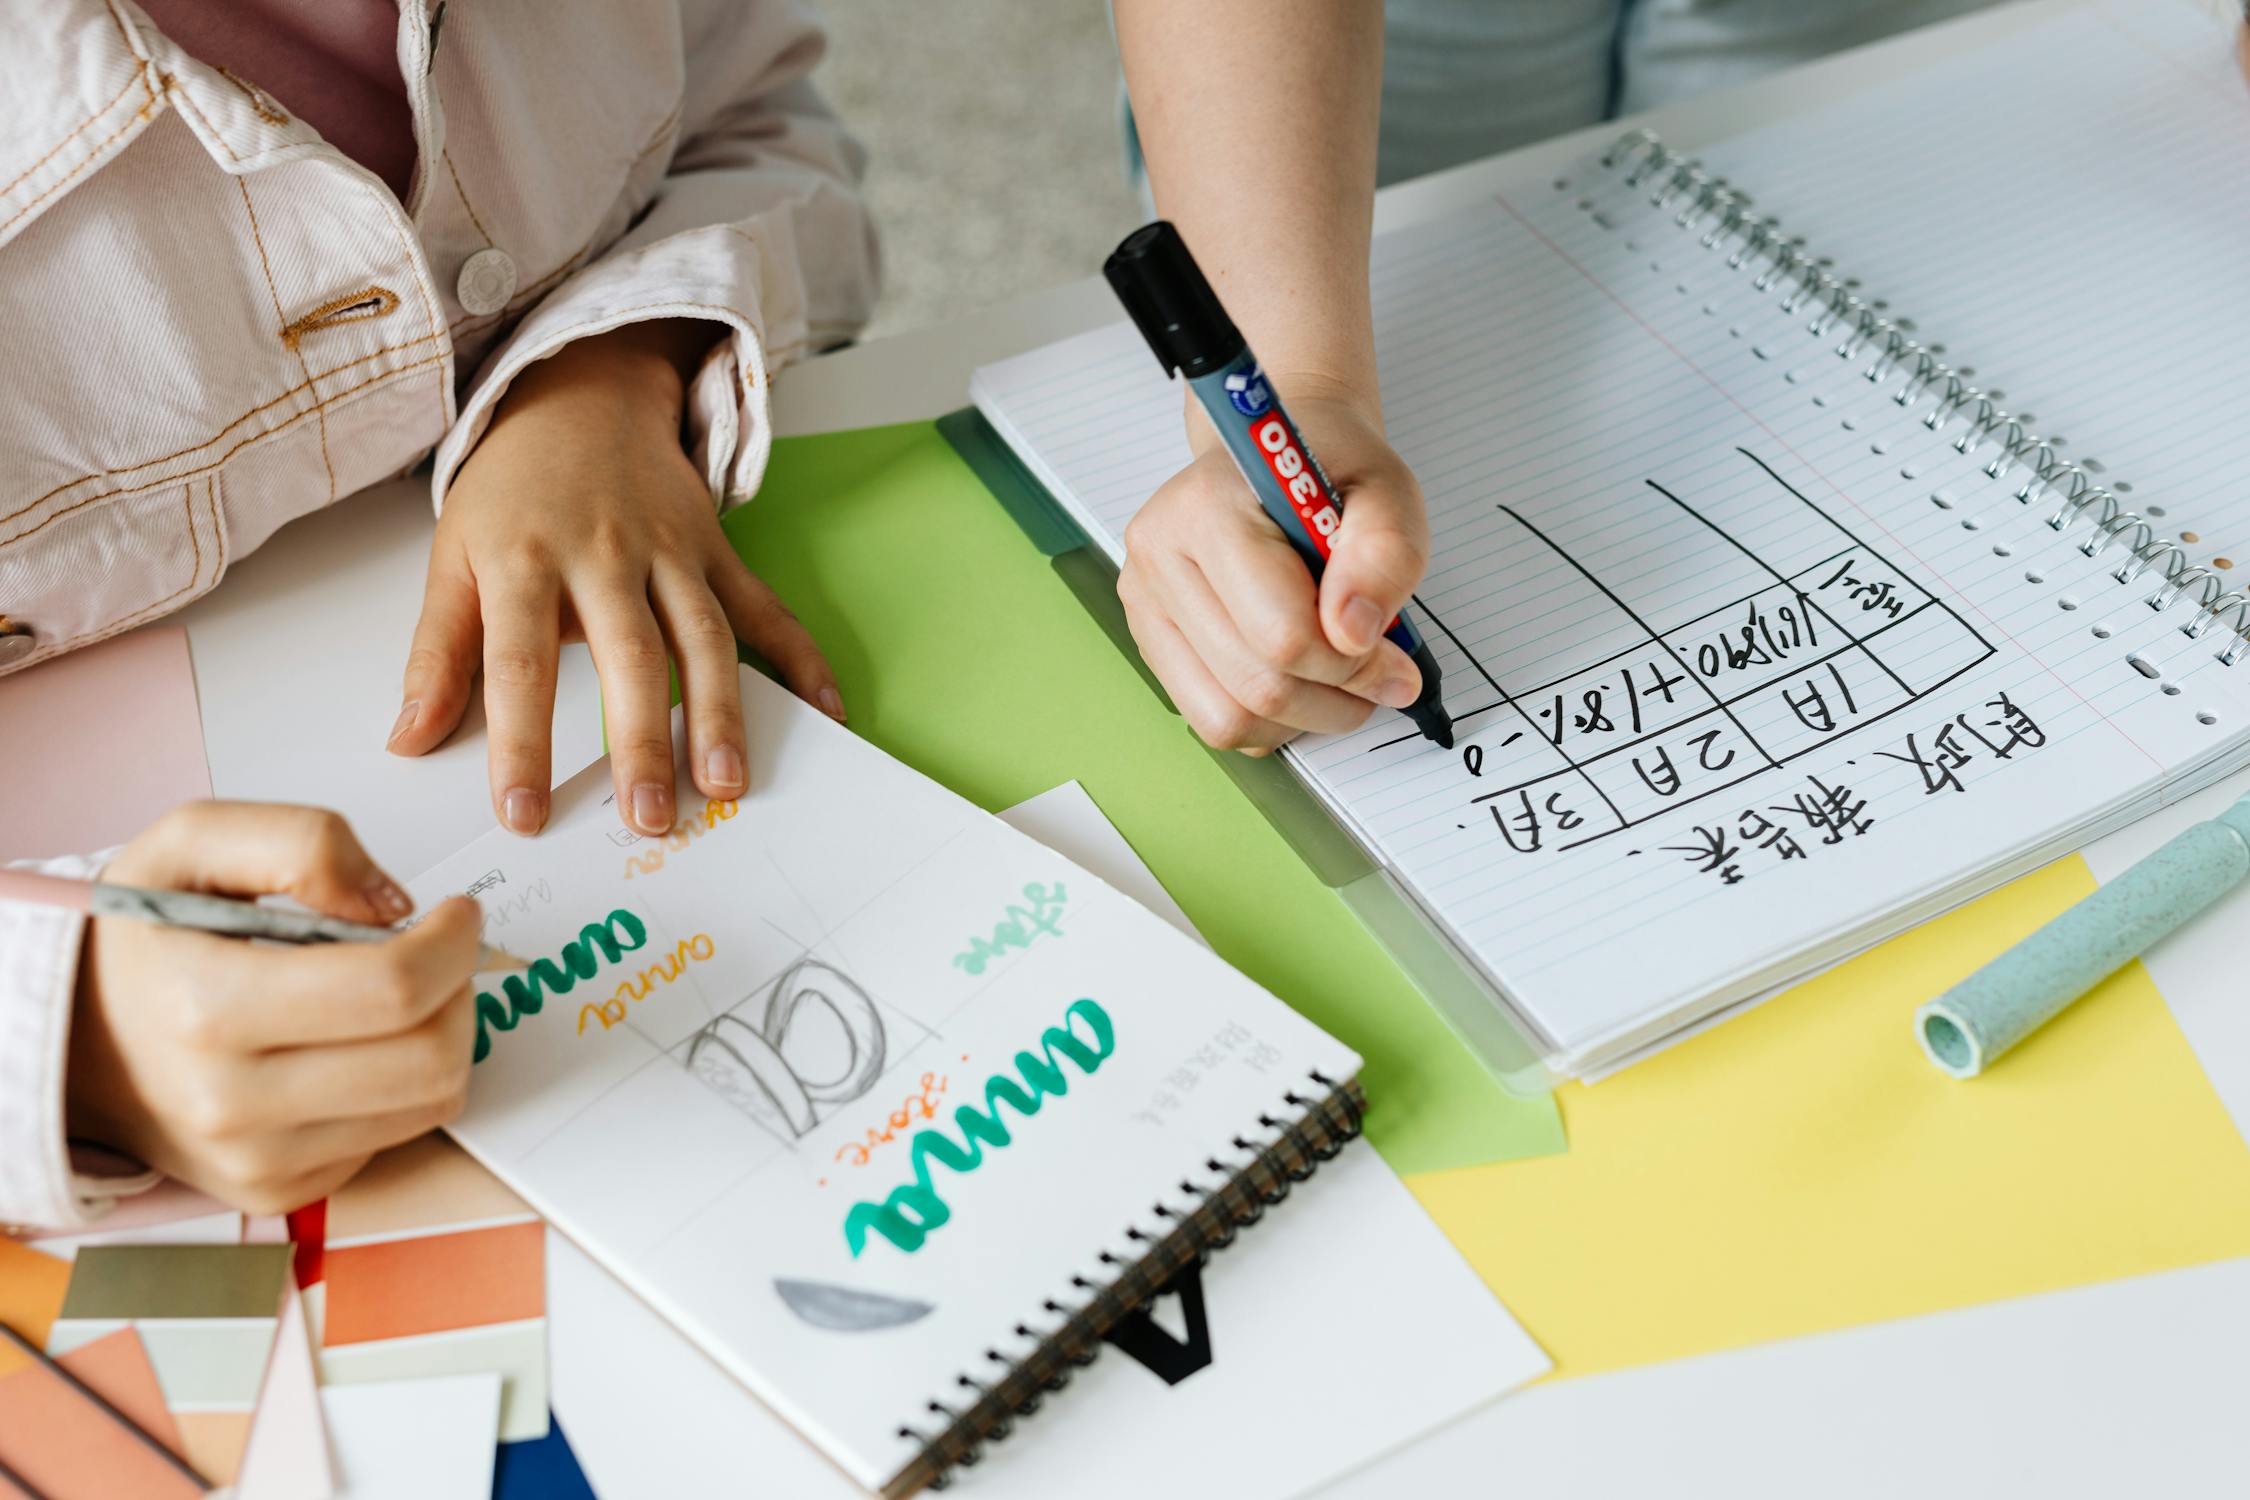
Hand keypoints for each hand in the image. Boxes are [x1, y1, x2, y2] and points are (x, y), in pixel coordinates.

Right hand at [66, 803, 481, 1215]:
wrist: (71, 1035)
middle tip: (438, 951)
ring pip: (430, 1102)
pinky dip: (398, 1085)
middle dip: (460, 989)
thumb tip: (392, 902)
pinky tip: (352, 1046)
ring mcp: (255, 1161)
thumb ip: (299, 841)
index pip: (394, 988)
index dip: (452, 942)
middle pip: (431, 1058)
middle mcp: (230, 1104)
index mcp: (208, 1008)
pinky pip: (394, 1137)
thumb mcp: (191, 843)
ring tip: (399, 993)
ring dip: (442, 1036)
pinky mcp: (277, 1192)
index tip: (456, 912)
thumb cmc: (138, 936)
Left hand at [387, 321, 841, 836]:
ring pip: (704, 637)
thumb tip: (408, 740)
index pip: (517, 664)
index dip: (521, 743)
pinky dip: (802, 657)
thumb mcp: (454, 556)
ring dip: (721, 713)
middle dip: (642, 740)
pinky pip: (765, 608)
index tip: (523, 814)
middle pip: (629, 655)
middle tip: (649, 817)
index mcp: (524, 560)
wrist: (581, 394)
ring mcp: (670, 550)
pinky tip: (827, 708)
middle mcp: (603, 553)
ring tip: (726, 784)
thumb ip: (438, 652)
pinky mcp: (717, 551)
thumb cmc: (513, 491)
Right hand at [1118, 378, 1429, 752]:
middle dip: (1335, 699)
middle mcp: (1159, 555)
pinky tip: (1298, 679)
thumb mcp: (1385, 490)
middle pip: (1255, 685)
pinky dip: (1267, 719)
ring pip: (1227, 717)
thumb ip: (1386, 553)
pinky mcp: (1148, 632)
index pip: (1281, 634)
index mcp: (1208, 508)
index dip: (1354, 666)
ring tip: (1341, 681)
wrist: (1269, 456)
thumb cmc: (1324, 471)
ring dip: (1302, 718)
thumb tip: (1353, 633)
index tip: (1397, 663)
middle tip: (1381, 680)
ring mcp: (1144, 599)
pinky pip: (1209, 718)